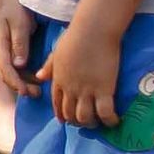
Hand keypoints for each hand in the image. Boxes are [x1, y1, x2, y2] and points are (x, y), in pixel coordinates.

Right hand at [0, 2, 38, 96]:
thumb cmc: (19, 5)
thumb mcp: (20, 22)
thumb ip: (19, 42)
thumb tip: (18, 65)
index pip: (4, 66)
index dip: (14, 81)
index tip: (25, 91)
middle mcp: (0, 48)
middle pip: (7, 73)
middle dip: (21, 86)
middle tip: (37, 94)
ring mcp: (7, 50)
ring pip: (13, 72)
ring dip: (25, 82)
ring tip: (39, 90)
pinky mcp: (16, 49)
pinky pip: (19, 67)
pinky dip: (28, 75)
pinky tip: (38, 79)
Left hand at [35, 14, 123, 130]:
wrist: (93, 30)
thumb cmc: (76, 37)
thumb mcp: (57, 52)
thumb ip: (49, 66)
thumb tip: (39, 76)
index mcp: (59, 79)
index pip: (57, 103)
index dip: (61, 114)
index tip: (65, 121)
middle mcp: (71, 89)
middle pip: (70, 114)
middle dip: (76, 122)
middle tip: (85, 122)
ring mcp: (86, 90)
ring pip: (85, 117)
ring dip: (91, 123)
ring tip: (98, 122)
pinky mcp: (104, 89)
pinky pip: (105, 112)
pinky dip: (109, 120)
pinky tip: (114, 121)